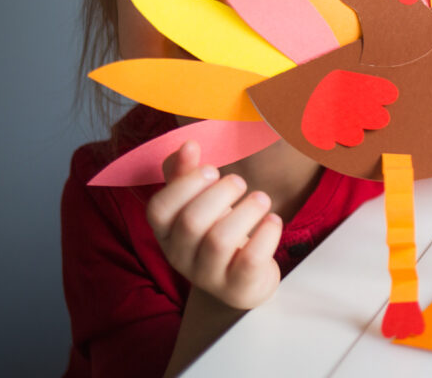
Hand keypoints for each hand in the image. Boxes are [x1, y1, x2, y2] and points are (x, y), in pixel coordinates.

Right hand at [147, 140, 282, 309]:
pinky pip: (250, 261)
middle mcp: (180, 257)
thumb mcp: (197, 203)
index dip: (184, 185)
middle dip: (219, 194)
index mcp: (166, 233)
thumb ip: (186, 174)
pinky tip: (274, 220)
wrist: (240, 282)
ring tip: (262, 198)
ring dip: (245, 211)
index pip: (158, 209)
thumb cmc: (216, 231)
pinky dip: (265, 235)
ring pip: (219, 241)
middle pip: (191, 222)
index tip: (212, 169)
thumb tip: (188, 144)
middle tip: (240, 181)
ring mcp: (208, 276)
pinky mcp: (238, 288)